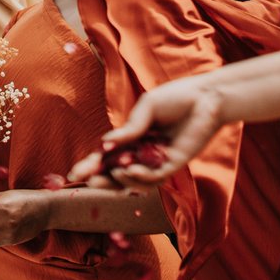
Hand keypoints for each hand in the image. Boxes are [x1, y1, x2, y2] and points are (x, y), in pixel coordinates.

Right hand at [71, 75, 225, 186]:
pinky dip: (140, 177)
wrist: (205, 98)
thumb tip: (106, 143)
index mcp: (132, 139)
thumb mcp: (146, 108)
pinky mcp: (174, 164)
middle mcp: (143, 153)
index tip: (73, 174)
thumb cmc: (176, 98)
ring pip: (135, 181)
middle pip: (117, 174)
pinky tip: (131, 170)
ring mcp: (157, 161)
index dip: (91, 166)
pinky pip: (154, 178)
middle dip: (102, 181)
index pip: (107, 156)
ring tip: (115, 171)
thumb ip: (129, 128)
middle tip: (88, 182)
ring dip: (122, 179)